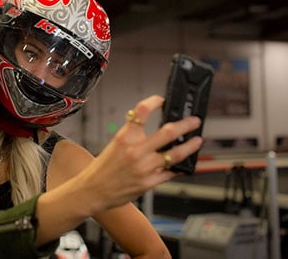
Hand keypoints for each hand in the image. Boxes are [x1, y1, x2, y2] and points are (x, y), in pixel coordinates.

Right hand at [75, 95, 201, 212]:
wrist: (93, 190)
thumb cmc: (103, 168)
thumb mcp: (115, 144)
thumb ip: (134, 136)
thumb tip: (155, 130)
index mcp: (124, 137)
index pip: (141, 111)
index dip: (154, 102)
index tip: (162, 100)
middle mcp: (135, 151)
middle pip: (168, 132)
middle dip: (186, 125)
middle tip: (194, 121)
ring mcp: (144, 167)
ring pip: (175, 154)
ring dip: (189, 146)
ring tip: (196, 141)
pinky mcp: (148, 182)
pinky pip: (170, 172)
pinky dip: (179, 167)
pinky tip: (184, 164)